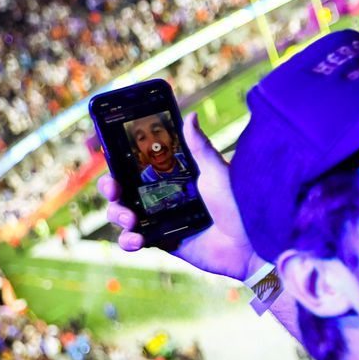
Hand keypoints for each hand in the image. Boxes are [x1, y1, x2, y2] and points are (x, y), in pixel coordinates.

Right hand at [99, 113, 260, 281]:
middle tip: (115, 189)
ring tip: (131, 218)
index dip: (118, 163)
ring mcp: (161, 220)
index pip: (136, 166)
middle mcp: (163, 196)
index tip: (107, 157)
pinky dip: (128, 240)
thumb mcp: (216, 172)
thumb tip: (190, 116)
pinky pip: (135, 241)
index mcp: (173, 176)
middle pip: (123, 191)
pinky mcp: (164, 241)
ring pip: (123, 215)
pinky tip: (137, 239)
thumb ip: (200, 148)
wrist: (252, 243)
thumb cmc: (238, 204)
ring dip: (118, 214)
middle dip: (110, 189)